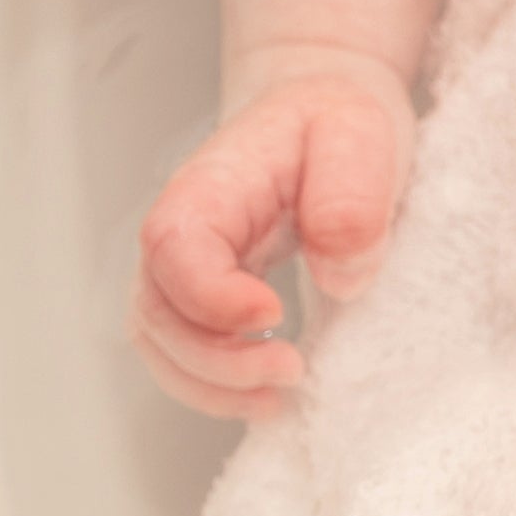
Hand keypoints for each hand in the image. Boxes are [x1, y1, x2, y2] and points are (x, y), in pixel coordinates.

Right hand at [130, 55, 414, 419]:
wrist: (324, 118)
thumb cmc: (335, 124)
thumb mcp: (360, 135)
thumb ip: (350, 197)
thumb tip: (336, 272)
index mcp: (214, 184)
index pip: (174, 245)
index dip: (210, 295)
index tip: (273, 314)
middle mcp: (185, 227)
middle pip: (156, 308)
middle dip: (215, 360)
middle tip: (291, 370)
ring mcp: (188, 266)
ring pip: (158, 340)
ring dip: (211, 385)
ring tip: (278, 397)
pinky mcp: (206, 296)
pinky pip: (181, 353)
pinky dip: (214, 388)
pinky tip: (266, 397)